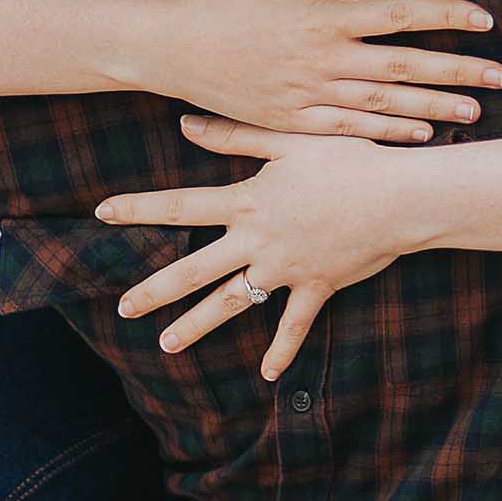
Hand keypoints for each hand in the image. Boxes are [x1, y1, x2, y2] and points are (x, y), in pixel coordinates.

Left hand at [96, 127, 445, 379]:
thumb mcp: (290, 139)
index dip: (140, 208)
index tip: (102, 213)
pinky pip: (295, 324)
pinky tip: (266, 375)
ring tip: (167, 345)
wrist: (399, 198)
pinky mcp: (317, 287)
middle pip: (196, 269)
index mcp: (247, 202)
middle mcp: (258, 241)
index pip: (181, 205)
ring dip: (198, 326)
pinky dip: (281, 350)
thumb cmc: (349, 159)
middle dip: (156, 290)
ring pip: (233, 303)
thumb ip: (234, 136)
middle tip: (123, 309)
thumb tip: (185, 125)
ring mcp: (286, 269)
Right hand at [144, 0, 501, 143]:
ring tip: (474, 112)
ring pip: (384, 102)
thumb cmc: (215, 1)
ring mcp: (308, 95)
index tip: (485, 21)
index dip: (445, 17)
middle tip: (500, 78)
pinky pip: (349, 130)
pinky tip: (420, 135)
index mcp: (322, 18)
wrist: (163, 48)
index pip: (399, 15)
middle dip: (457, 71)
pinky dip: (387, 132)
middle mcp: (322, 60)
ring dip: (433, 107)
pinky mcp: (291, 122)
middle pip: (404, 65)